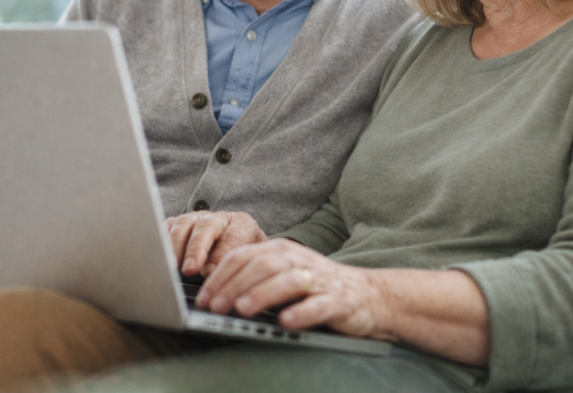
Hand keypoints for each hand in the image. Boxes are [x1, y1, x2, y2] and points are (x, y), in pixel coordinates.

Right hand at [165, 211, 267, 276]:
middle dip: (196, 248)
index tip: (209, 272)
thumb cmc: (243, 261)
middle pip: (206, 226)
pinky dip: (163, 239)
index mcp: (241, 224)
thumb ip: (235, 265)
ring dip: (176, 245)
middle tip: (190, 269)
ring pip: (184, 224)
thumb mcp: (248, 264)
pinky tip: (160, 255)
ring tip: (172, 265)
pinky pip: (168, 226)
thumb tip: (209, 272)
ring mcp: (197, 219)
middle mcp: (218, 218)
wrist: (240, 253)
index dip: (220, 254)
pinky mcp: (179, 225)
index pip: (232, 235)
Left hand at [195, 238, 392, 339]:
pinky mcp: (338, 300)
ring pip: (287, 281)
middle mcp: (298, 259)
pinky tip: (286, 321)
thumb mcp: (284, 275)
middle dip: (234, 286)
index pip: (243, 257)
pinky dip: (301, 312)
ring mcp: (319, 279)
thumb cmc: (317, 287)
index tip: (202, 298)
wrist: (369, 294)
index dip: (220, 277)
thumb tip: (213, 295)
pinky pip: (318, 305)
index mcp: (281, 251)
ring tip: (242, 309)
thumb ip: (255, 278)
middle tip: (215, 306)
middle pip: (261, 266)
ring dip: (262, 294)